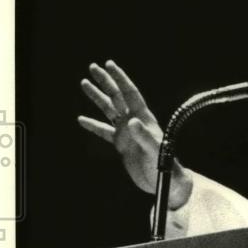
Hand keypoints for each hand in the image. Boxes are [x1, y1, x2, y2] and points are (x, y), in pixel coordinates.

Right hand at [78, 60, 191, 208]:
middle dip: (106, 81)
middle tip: (93, 67)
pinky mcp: (122, 145)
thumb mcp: (154, 150)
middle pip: (117, 96)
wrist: (164, 183)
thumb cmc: (164, 166)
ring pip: (109, 110)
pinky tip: (82, 119)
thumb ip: (143, 136)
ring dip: (97, 97)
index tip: (109, 64)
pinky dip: (93, 125)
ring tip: (84, 84)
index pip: (130, 93)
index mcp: (143, 119)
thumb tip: (131, 122)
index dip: (120, 78)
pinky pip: (104, 132)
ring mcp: (127, 133)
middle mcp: (134, 122)